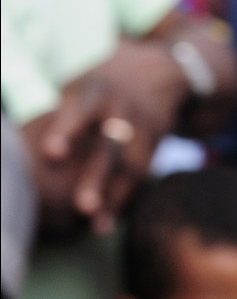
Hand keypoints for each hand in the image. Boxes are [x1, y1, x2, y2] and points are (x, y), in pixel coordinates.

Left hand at [31, 37, 190, 232]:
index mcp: (97, 92)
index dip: (67, 132)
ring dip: (112, 199)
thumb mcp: (80, 87)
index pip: (82, 112)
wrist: (157, 73)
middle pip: (110, 149)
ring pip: (129, 171)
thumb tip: (16, 146)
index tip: (51, 154)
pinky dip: (120, 202)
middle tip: (82, 206)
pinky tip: (104, 224)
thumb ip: (61, 113)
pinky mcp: (155, 148)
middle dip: (97, 178)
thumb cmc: (99, 87)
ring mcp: (143, 132)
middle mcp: (124, 112)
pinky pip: (138, 180)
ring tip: (95, 225)